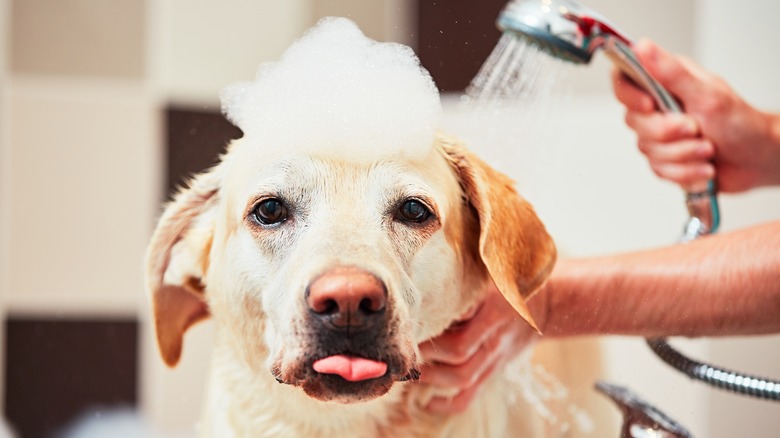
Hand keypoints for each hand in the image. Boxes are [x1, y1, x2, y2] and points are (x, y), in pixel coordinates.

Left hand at [418, 284, 538, 412]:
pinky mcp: (492, 372)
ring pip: (461, 377)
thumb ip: (465, 278)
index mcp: (493, 306)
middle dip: (425, 352)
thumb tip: (427, 277)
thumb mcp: (491, 273)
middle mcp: (494, 335)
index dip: (433, 324)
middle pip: (458, 351)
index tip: (409, 322)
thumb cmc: (508, 284)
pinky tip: (427, 402)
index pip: (461, 316)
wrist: (543, 307)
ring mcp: (494, 357)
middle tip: (401, 346)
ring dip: (430, 376)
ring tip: (408, 368)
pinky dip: (447, 405)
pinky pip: (470, 396)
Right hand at [611, 39, 779, 192]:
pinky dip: (684, 172)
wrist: (757, 159)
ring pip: (647, 149)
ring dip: (682, 155)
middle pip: (634, 121)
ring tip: (707, 149)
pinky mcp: (664, 158)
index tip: (649, 106)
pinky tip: (702, 166)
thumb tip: (644, 47)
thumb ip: (671, 73)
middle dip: (667, 133)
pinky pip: (658, 169)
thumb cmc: (741, 123)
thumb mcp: (707, 94)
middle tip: (695, 129)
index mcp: (666, 83)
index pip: (624, 80)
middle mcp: (659, 106)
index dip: (628, 96)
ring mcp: (660, 134)